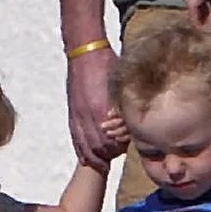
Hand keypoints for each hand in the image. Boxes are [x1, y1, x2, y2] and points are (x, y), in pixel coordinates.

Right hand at [67, 47, 126, 170]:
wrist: (84, 52)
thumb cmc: (107, 64)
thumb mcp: (121, 84)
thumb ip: (126, 104)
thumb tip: (138, 118)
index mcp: (103, 109)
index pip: (113, 140)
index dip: (121, 147)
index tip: (127, 147)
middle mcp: (89, 115)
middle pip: (100, 147)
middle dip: (110, 154)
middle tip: (118, 154)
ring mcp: (78, 115)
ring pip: (86, 146)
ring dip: (96, 155)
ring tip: (104, 159)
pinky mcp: (72, 113)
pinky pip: (75, 138)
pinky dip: (82, 150)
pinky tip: (87, 156)